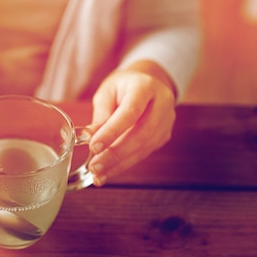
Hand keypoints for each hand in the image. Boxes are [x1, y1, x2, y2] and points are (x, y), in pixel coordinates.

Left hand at [87, 60, 175, 185]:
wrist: (147, 82)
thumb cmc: (123, 86)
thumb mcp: (108, 92)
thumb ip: (101, 114)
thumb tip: (89, 138)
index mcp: (145, 86)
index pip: (130, 112)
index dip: (112, 132)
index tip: (94, 147)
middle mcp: (162, 103)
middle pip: (141, 134)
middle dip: (115, 154)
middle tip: (95, 167)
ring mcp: (167, 121)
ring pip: (144, 148)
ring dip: (119, 164)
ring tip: (98, 174)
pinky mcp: (164, 135)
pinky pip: (145, 153)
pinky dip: (125, 164)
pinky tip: (109, 171)